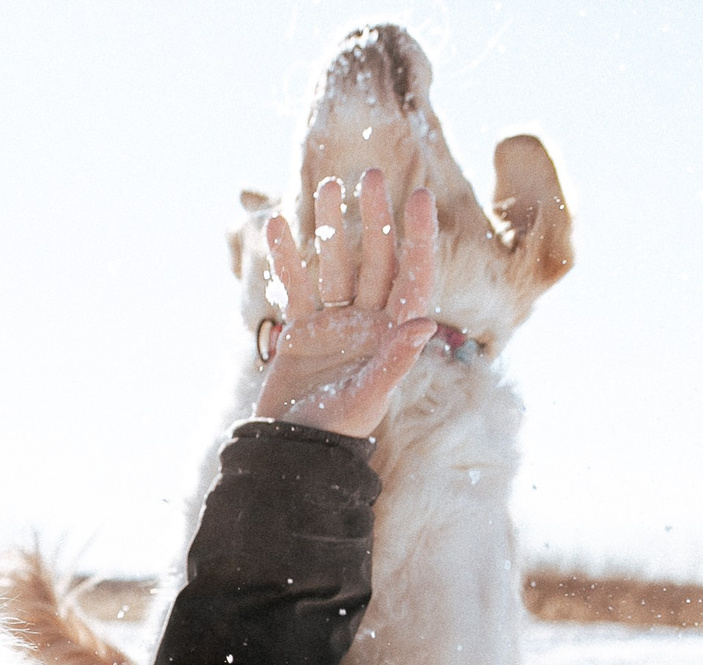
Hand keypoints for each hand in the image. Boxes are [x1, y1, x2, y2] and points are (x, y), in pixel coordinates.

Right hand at [254, 169, 439, 438]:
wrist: (291, 451)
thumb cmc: (336, 432)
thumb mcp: (368, 398)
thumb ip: (395, 361)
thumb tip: (423, 325)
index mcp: (394, 335)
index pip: (412, 277)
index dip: (417, 236)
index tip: (417, 195)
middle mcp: (369, 323)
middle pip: (375, 260)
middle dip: (374, 218)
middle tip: (369, 176)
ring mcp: (335, 323)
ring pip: (336, 264)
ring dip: (332, 226)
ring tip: (326, 185)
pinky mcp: (302, 330)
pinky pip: (296, 285)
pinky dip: (288, 257)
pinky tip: (279, 224)